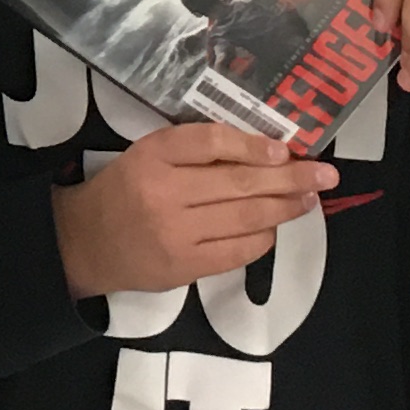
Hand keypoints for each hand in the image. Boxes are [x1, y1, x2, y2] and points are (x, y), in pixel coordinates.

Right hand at [51, 122, 334, 299]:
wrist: (85, 242)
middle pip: (239, 182)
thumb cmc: (125, 190)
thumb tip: (264, 151)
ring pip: (245, 218)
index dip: (252, 144)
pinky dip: (263, 238)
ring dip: (285, 208)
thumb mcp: (149, 156)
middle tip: (324, 175)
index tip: (285, 147)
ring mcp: (176, 234)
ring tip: (310, 199)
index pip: (210, 143)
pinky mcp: (185, 267)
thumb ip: (196, 152)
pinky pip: (238, 251)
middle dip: (290, 178)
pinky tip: (274, 227)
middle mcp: (163, 192)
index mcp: (152, 156)